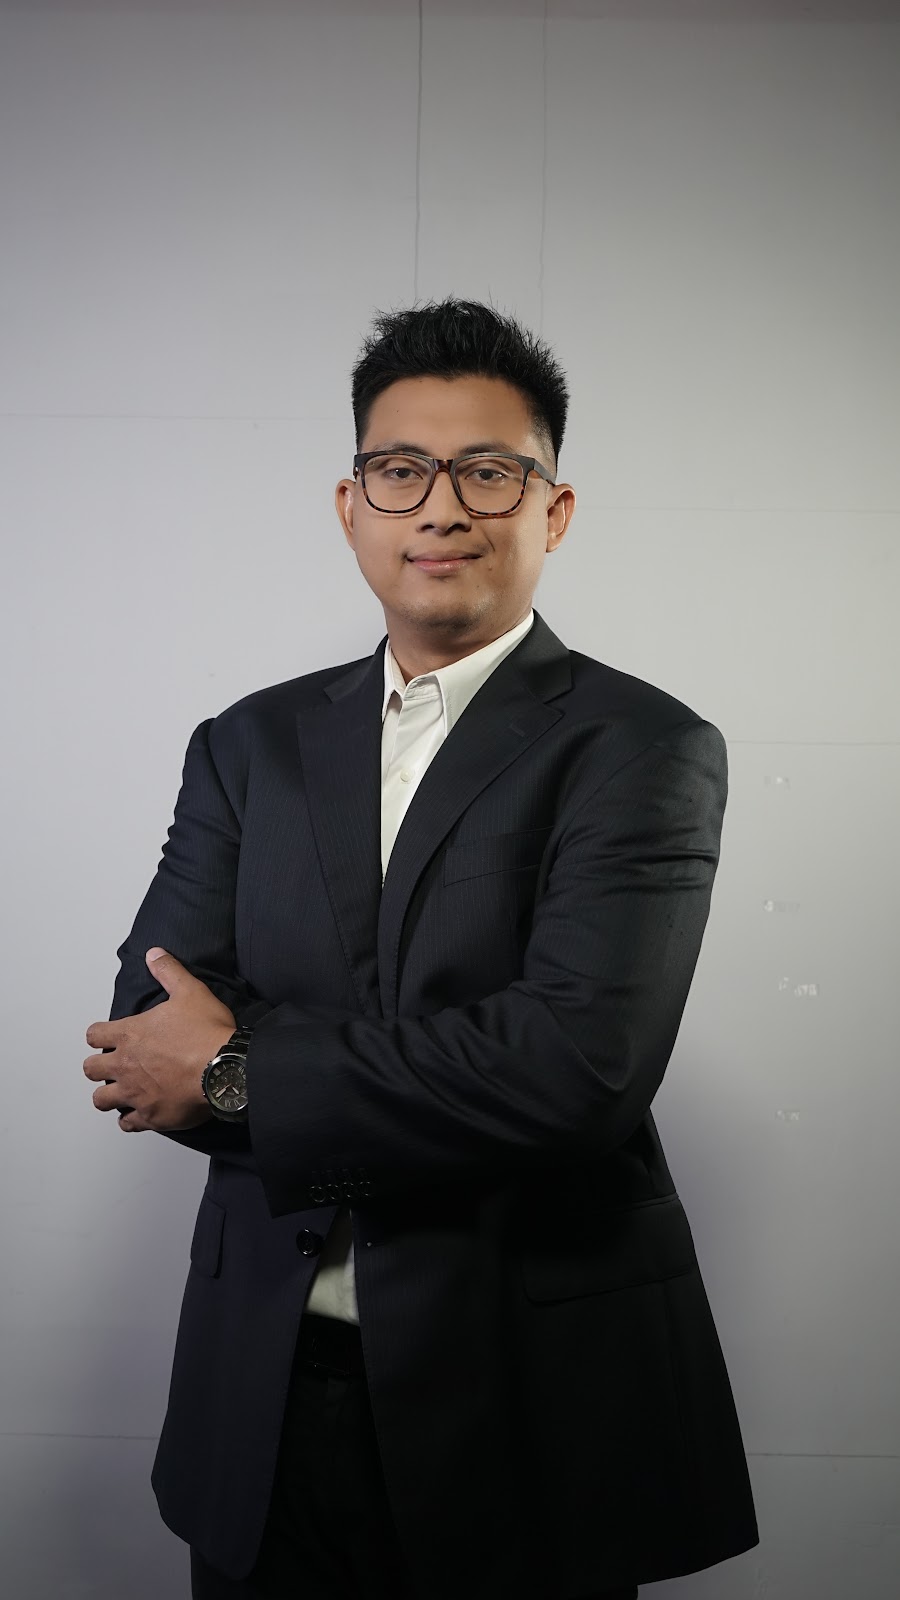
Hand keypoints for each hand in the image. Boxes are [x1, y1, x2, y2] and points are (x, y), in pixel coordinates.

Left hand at [84, 948, 236, 1132]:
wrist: (225, 1067)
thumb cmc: (207, 1032)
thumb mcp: (190, 991)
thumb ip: (169, 972)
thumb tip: (154, 954)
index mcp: (130, 1034)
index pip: (94, 1035)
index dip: (98, 1035)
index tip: (105, 1037)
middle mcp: (125, 1065)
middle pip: (91, 1070)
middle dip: (99, 1067)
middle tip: (114, 1065)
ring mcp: (135, 1093)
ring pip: (102, 1100)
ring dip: (109, 1095)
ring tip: (121, 1092)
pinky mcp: (150, 1116)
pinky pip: (127, 1123)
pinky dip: (131, 1119)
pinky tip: (140, 1113)